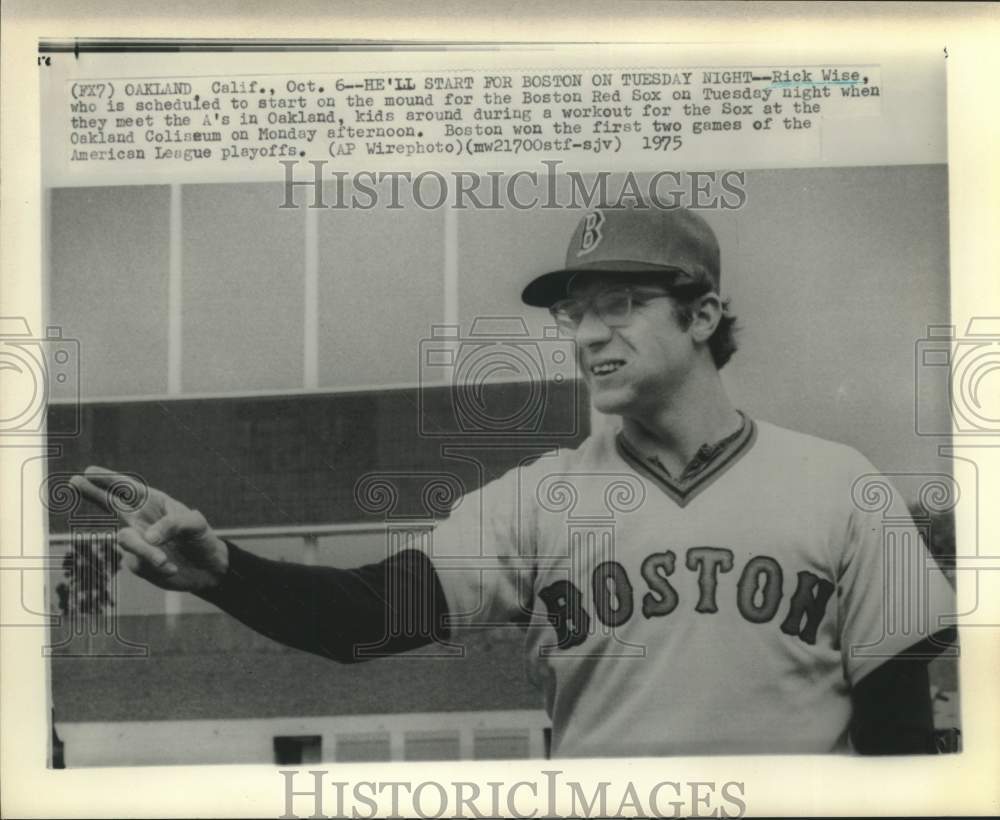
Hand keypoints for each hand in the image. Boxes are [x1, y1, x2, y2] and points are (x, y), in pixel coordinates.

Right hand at [70, 466, 228, 591]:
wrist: (206, 568)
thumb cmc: (201, 538)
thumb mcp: (195, 524)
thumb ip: (173, 525)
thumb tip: (147, 537)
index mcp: (154, 504)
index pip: (128, 488)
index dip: (109, 480)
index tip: (89, 471)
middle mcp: (140, 520)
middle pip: (110, 504)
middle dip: (93, 492)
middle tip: (74, 481)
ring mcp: (137, 541)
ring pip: (125, 540)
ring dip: (145, 550)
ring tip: (164, 561)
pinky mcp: (137, 563)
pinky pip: (137, 562)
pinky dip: (156, 566)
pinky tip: (172, 569)